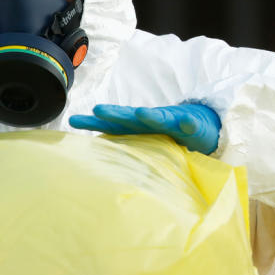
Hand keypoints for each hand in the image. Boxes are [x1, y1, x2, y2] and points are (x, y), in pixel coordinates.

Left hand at [69, 103, 220, 153]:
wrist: (200, 124)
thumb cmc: (166, 135)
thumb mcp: (141, 141)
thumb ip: (121, 148)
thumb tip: (93, 164)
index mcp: (136, 127)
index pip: (111, 125)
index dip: (93, 123)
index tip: (73, 120)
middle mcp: (150, 121)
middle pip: (130, 117)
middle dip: (114, 113)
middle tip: (98, 109)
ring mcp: (171, 122)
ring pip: (160, 117)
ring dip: (151, 115)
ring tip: (142, 112)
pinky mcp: (193, 126)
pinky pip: (191, 124)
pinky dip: (189, 122)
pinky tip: (187, 122)